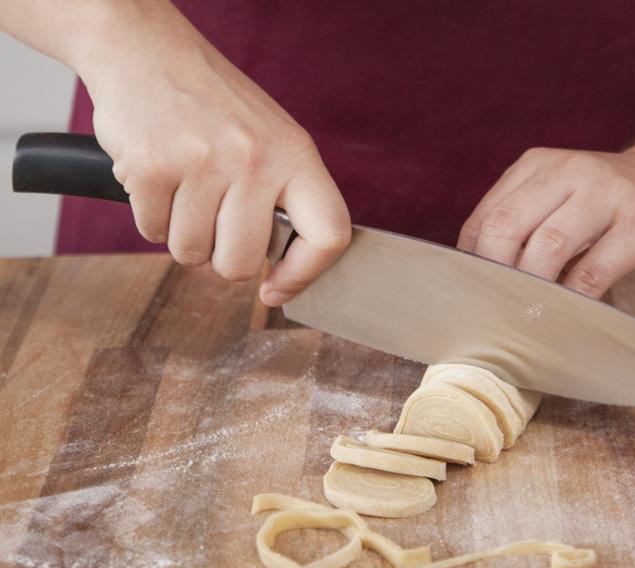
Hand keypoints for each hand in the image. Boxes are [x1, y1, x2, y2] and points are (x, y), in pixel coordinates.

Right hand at [81, 3, 349, 306]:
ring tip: (184, 186)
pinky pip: (151, 232)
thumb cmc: (213, 104)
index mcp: (297, 154)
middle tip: (213, 218)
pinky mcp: (152, 167)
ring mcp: (204, 162)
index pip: (328, 235)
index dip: (305, 275)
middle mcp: (256, 158)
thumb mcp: (272, 138)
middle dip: (221, 256)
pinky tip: (158, 177)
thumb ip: (286, 198)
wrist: (145, 50)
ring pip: (191, 253)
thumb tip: (286, 274)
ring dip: (181, 233)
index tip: (276, 288)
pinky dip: (151, 215)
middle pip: (241, 264)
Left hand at [458, 147, 634, 298]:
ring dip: (531, 288)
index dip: (472, 262)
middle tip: (495, 309)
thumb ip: (526, 224)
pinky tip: (567, 313)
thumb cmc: (614, 202)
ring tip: (527, 314)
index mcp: (539, 166)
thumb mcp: (563, 197)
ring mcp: (608, 195)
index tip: (472, 297)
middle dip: (495, 275)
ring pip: (548, 246)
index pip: (487, 216)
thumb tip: (482, 281)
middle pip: (507, 226)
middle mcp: (570, 172)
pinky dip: (573, 299)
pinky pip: (594, 271)